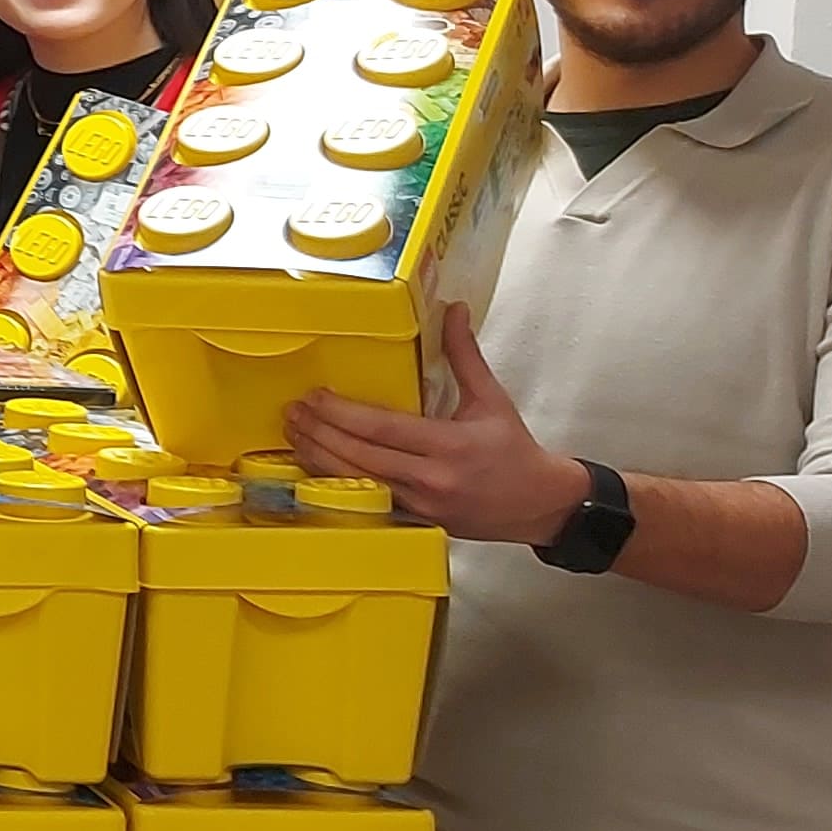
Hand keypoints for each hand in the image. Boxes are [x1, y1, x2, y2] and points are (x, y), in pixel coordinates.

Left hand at [286, 306, 590, 544]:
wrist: (540, 504)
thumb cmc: (514, 450)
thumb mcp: (492, 398)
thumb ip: (465, 355)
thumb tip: (454, 310)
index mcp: (450, 444)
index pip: (383, 428)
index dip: (343, 413)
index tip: (315, 396)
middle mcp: (431, 477)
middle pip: (360, 456)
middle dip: (320, 432)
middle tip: (292, 411)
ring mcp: (420, 504)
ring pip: (357, 482)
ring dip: (318, 458)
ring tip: (293, 434)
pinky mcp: (415, 520)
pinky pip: (367, 501)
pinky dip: (337, 483)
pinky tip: (315, 466)